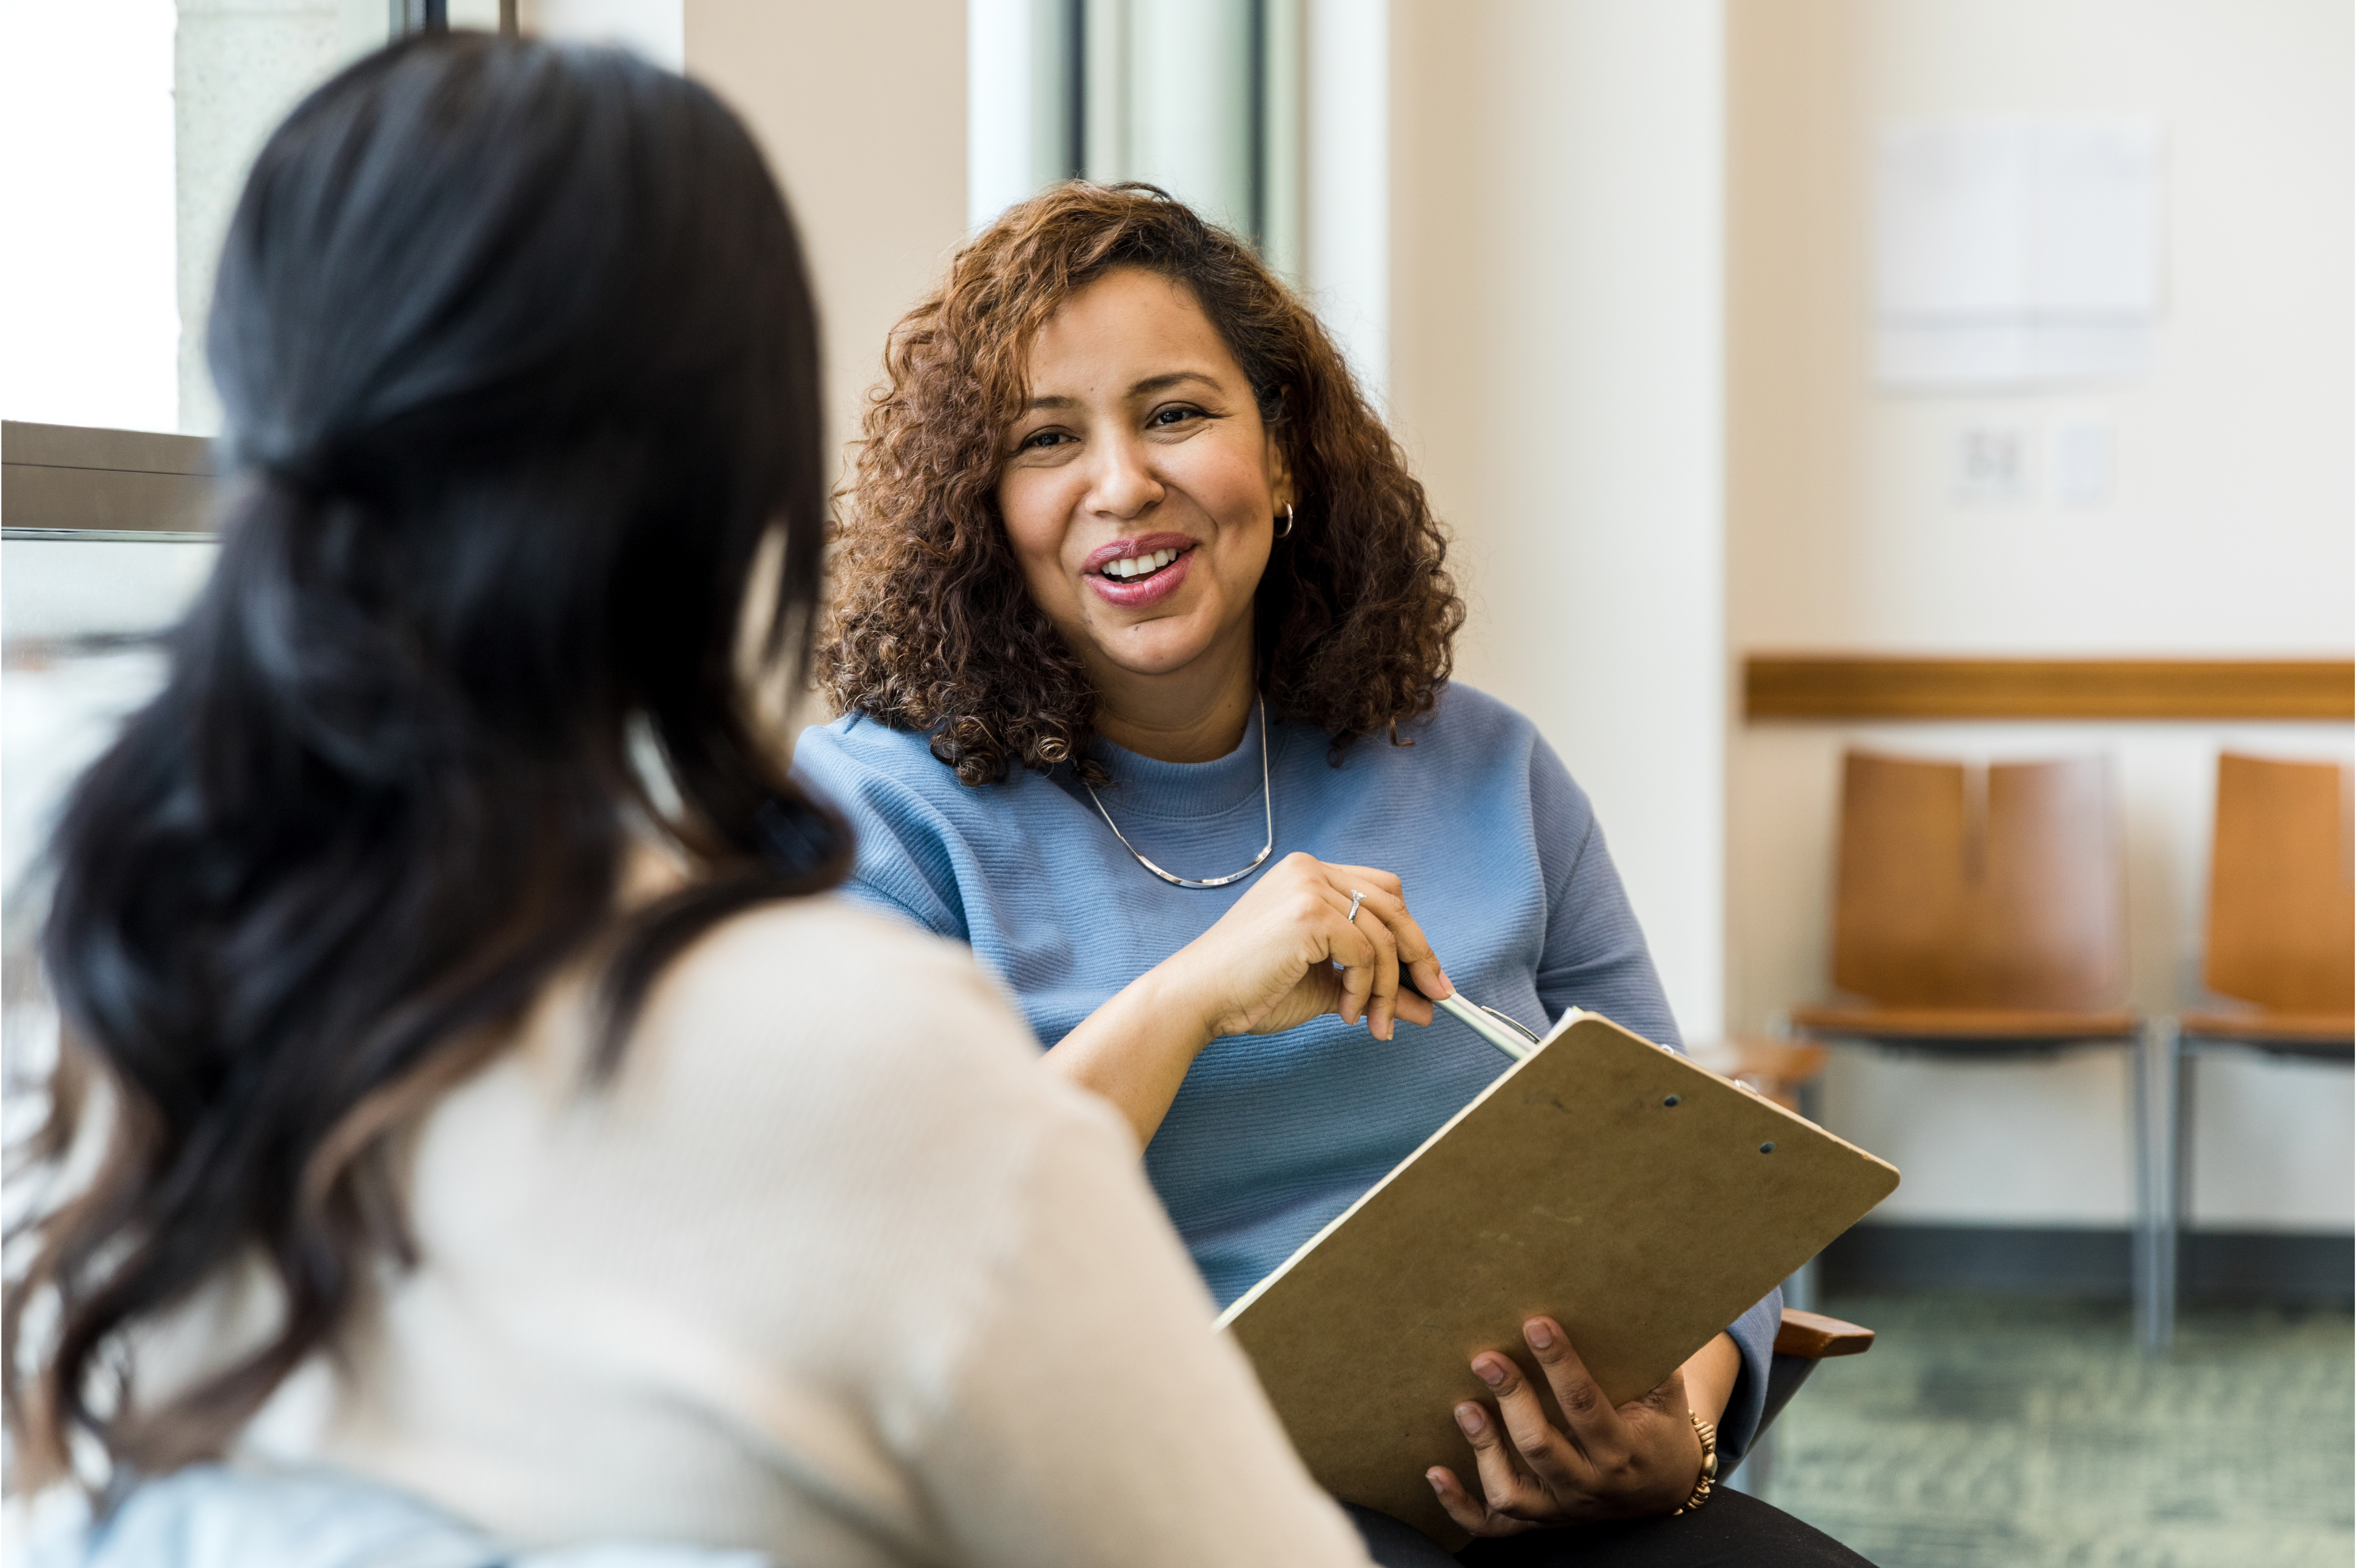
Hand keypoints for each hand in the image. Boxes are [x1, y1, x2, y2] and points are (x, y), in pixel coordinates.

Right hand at [1165, 853, 1447, 1041]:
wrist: (1199, 999)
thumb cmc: (1251, 990)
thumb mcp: (1326, 987)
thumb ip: (1374, 989)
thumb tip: (1426, 1008)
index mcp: (1308, 876)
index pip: (1380, 892)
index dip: (1409, 933)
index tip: (1425, 976)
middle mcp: (1310, 870)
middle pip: (1393, 906)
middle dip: (1420, 956)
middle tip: (1436, 999)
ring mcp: (1308, 887)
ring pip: (1383, 935)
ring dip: (1389, 988)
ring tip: (1373, 1024)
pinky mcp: (1308, 913)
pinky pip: (1365, 953)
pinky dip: (1366, 989)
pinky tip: (1348, 1013)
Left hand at [1426, 1317, 1705, 1534]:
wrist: (1667, 1489)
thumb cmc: (1659, 1430)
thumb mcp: (1666, 1396)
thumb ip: (1651, 1360)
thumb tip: (1626, 1304)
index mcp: (1622, 1450)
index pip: (1585, 1405)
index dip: (1560, 1364)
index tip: (1536, 1325)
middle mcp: (1588, 1485)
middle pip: (1542, 1448)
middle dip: (1512, 1400)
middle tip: (1486, 1359)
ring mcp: (1560, 1509)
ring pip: (1512, 1492)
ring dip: (1483, 1450)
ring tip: (1464, 1407)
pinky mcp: (1539, 1521)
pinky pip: (1494, 1527)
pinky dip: (1460, 1504)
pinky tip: (1436, 1472)